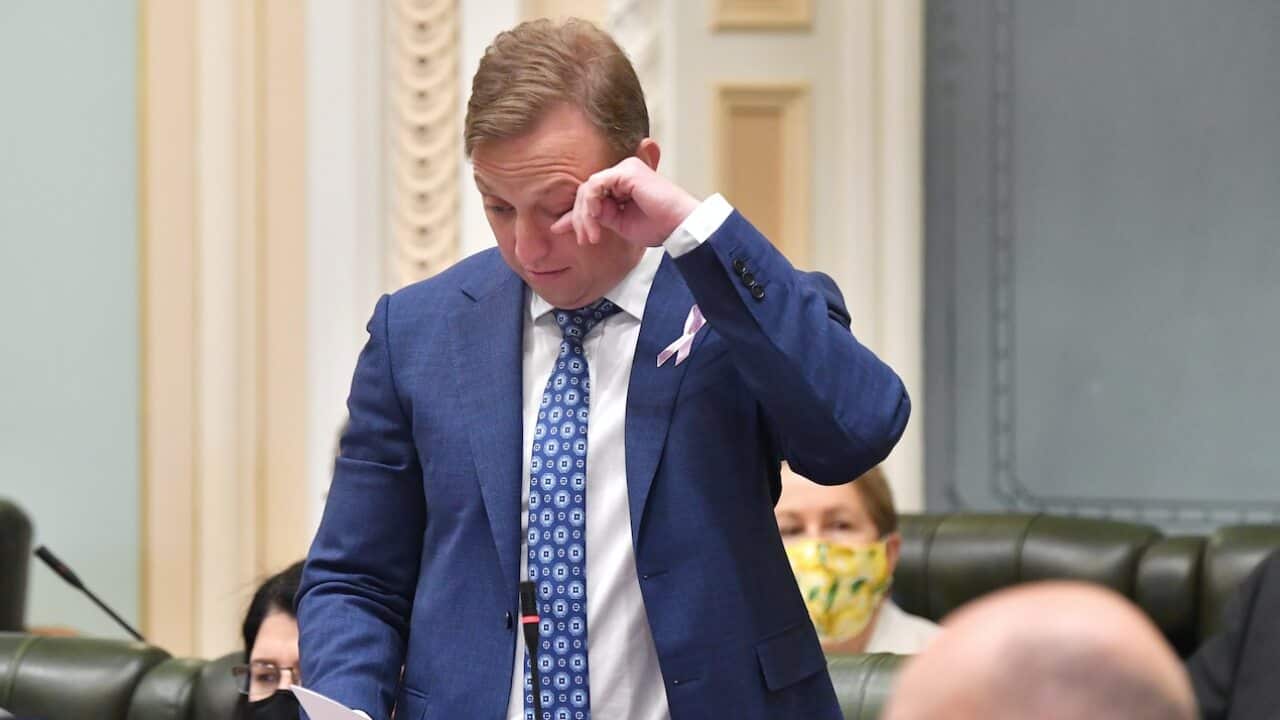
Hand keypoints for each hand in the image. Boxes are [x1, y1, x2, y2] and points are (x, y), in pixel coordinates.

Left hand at [551, 157, 700, 247]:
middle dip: (580, 218)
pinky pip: (596, 184)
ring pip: (588, 189)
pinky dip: (592, 202)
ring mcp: (624, 169)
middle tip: (585, 239)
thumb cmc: (657, 226)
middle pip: (585, 192)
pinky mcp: (626, 171)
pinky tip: (598, 218)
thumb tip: (561, 222)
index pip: (590, 196)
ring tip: (593, 236)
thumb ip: (596, 218)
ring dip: (585, 215)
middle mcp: (622, 173)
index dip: (578, 216)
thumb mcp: (618, 224)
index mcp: (622, 184)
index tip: (574, 236)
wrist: (680, 226)